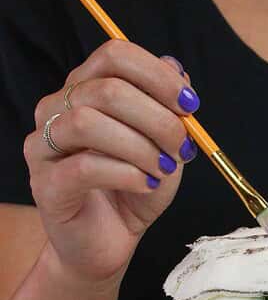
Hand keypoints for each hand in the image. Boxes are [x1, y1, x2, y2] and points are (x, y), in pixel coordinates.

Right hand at [24, 41, 199, 286]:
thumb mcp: (163, 147)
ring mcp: (44, 145)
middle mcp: (56, 109)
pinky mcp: (45, 183)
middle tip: (182, 147)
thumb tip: (176, 68)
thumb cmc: (134, 191)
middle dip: (158, 118)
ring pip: (88, 122)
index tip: (190, 105)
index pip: (114, 55)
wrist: (110, 243)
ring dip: (139, 146)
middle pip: (107, 89)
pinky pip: (83, 166)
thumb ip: (167, 107)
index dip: (157, 75)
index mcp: (84, 90)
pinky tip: (145, 184)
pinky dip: (125, 173)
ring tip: (163, 169)